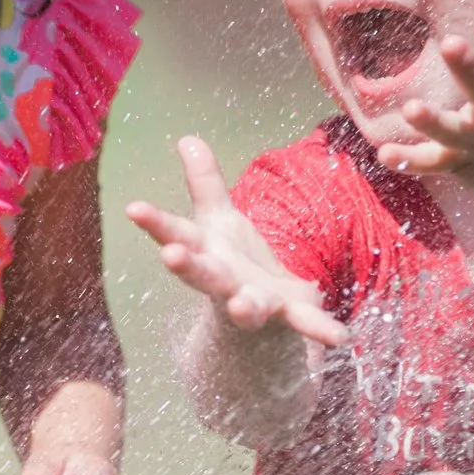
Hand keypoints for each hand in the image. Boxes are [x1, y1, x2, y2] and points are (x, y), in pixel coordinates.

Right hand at [126, 136, 349, 349]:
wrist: (262, 315)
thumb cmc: (234, 261)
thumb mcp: (218, 220)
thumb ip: (205, 183)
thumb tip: (186, 138)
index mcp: (206, 254)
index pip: (176, 234)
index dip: (155, 223)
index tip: (133, 208)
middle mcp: (224, 282)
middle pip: (203, 274)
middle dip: (187, 266)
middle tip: (170, 256)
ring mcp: (255, 302)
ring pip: (246, 307)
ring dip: (245, 308)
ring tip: (242, 305)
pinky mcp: (289, 316)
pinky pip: (306, 323)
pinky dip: (321, 329)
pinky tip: (339, 336)